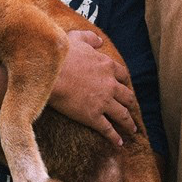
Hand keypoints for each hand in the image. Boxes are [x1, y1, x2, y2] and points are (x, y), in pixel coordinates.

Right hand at [48, 30, 138, 144]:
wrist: (49, 72)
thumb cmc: (60, 54)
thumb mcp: (77, 38)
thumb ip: (90, 38)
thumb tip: (99, 40)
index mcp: (107, 65)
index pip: (122, 75)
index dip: (124, 82)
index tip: (124, 87)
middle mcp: (110, 84)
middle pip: (127, 96)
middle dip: (131, 104)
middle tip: (132, 109)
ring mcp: (103, 102)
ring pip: (122, 115)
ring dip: (128, 123)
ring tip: (132, 129)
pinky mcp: (93, 116)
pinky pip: (108, 129)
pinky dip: (114, 137)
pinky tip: (119, 143)